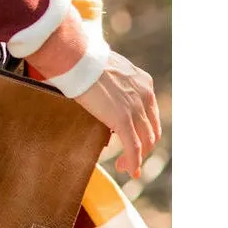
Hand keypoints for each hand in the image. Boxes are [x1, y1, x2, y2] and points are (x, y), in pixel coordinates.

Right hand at [75, 50, 160, 179]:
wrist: (76, 57)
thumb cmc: (82, 60)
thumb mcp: (106, 70)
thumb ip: (111, 85)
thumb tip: (99, 94)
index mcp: (143, 82)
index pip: (150, 113)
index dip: (144, 130)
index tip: (134, 140)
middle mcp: (145, 95)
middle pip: (151, 129)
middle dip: (143, 147)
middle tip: (130, 158)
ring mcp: (135, 108)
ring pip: (145, 141)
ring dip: (136, 157)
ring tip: (125, 166)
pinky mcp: (122, 119)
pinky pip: (133, 147)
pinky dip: (133, 161)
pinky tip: (128, 170)